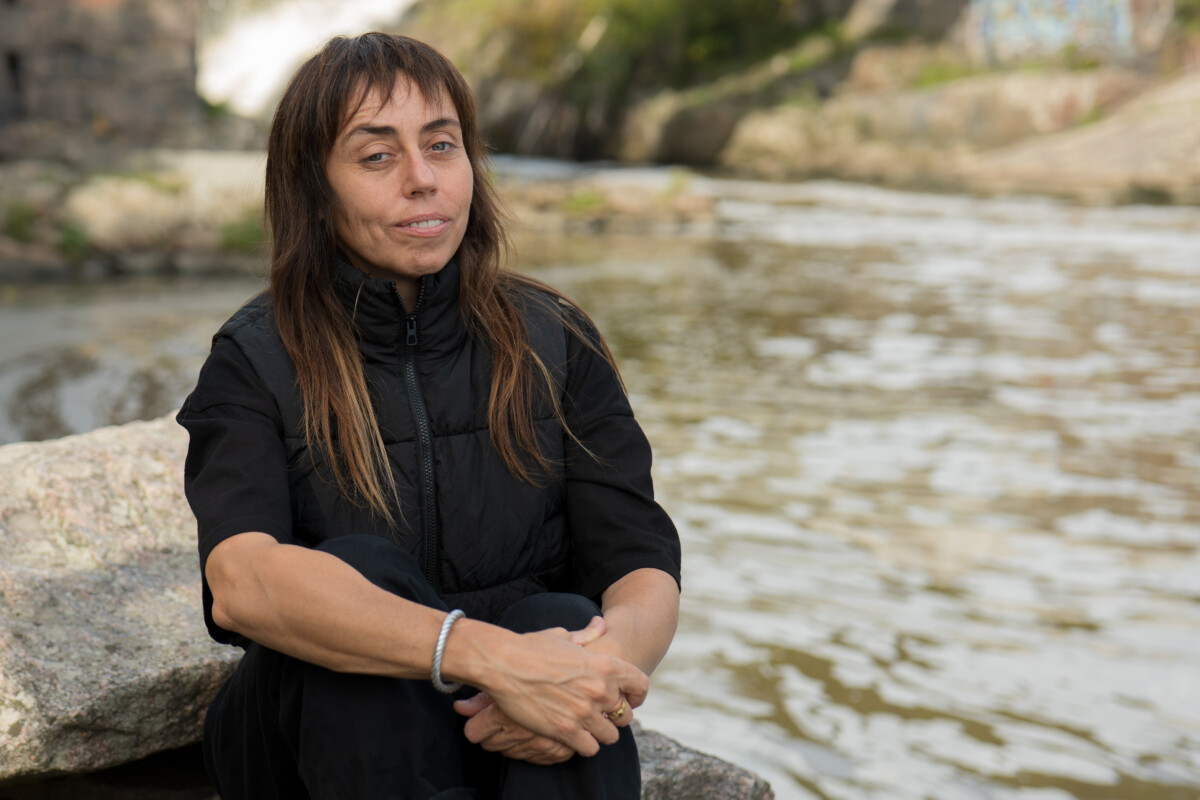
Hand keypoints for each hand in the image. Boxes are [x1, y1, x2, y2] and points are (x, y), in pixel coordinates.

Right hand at [459, 616, 642, 758]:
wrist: (504, 663)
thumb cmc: (531, 647)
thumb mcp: (564, 636)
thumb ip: (588, 634)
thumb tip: (601, 623)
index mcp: (604, 665)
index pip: (640, 685)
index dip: (637, 696)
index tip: (628, 701)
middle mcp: (600, 689)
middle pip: (626, 716)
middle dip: (615, 718)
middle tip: (601, 717)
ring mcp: (584, 712)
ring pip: (610, 736)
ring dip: (599, 734)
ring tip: (586, 729)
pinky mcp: (566, 730)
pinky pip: (589, 749)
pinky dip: (583, 745)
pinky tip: (572, 737)